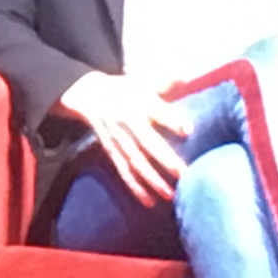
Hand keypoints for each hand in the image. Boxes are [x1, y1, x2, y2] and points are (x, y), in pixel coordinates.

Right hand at [58, 70, 184, 204]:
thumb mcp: (142, 81)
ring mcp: (118, 139)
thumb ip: (165, 82)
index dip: (171, 119)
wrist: (87, 95)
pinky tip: (149, 202)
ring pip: (135, 161)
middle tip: (184, 174)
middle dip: (165, 159)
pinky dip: (135, 187)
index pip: (156, 110)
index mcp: (137, 102)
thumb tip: (186, 76)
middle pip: (147, 142)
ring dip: (151, 179)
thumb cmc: (124, 89)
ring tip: (170, 195)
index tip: (189, 129)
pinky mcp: (111, 151)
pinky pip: (123, 171)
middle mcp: (126, 122)